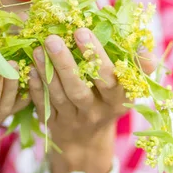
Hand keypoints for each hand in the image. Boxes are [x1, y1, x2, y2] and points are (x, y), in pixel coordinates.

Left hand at [28, 28, 156, 147]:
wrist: (87, 142)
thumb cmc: (109, 101)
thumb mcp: (129, 89)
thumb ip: (138, 66)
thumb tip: (141, 44)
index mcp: (118, 100)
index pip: (110, 78)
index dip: (97, 56)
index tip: (82, 30)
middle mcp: (96, 112)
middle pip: (80, 89)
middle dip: (66, 63)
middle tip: (53, 38)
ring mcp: (73, 120)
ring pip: (60, 96)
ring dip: (47, 71)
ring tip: (38, 48)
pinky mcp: (54, 124)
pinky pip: (44, 105)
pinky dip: (37, 87)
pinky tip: (31, 69)